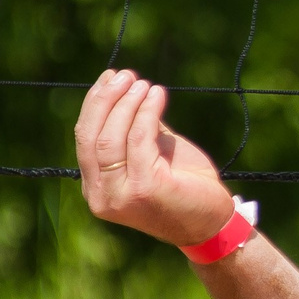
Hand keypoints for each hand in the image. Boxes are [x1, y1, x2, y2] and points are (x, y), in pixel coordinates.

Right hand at [74, 69, 233, 247]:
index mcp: (96, 187)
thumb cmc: (185, 186)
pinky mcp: (144, 189)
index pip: (84, 139)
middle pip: (90, 136)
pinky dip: (146, 113)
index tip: (110, 78)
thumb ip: (136, 128)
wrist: (213, 223)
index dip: (94, 105)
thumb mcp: (154, 152)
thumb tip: (127, 89)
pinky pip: (139, 141)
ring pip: (110, 138)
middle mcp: (100, 195)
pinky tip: (158, 95)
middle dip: (106, 100)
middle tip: (125, 75)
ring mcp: (120, 195)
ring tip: (143, 83)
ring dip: (126, 104)